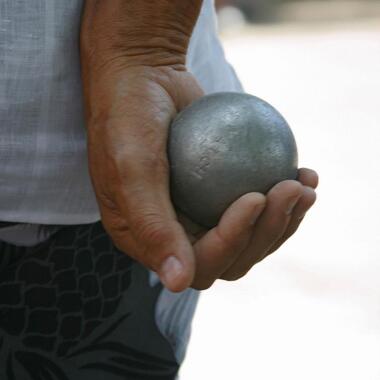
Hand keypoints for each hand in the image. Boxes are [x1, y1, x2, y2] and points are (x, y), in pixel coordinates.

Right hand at [82, 59, 317, 291]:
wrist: (142, 76)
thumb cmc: (127, 117)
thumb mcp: (131, 166)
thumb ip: (151, 225)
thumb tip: (177, 284)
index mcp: (150, 240)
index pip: (199, 264)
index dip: (232, 241)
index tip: (254, 197)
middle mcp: (176, 233)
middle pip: (233, 257)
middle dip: (269, 232)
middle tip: (291, 190)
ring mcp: (200, 213)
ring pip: (251, 236)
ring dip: (285, 219)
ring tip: (305, 185)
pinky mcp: (219, 191)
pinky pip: (256, 205)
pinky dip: (282, 197)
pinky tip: (302, 174)